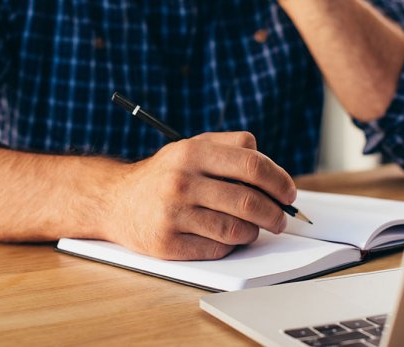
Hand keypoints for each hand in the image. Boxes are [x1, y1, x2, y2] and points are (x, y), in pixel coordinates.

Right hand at [103, 132, 296, 259]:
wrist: (115, 200)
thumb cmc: (164, 175)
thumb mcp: (191, 147)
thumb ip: (231, 146)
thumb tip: (272, 170)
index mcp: (192, 152)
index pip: (252, 164)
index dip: (279, 181)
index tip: (288, 193)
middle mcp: (182, 181)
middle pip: (249, 201)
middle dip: (274, 213)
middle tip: (281, 218)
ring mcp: (173, 214)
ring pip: (237, 230)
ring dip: (253, 232)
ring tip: (251, 229)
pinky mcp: (168, 243)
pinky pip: (217, 249)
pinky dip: (229, 246)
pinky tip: (225, 238)